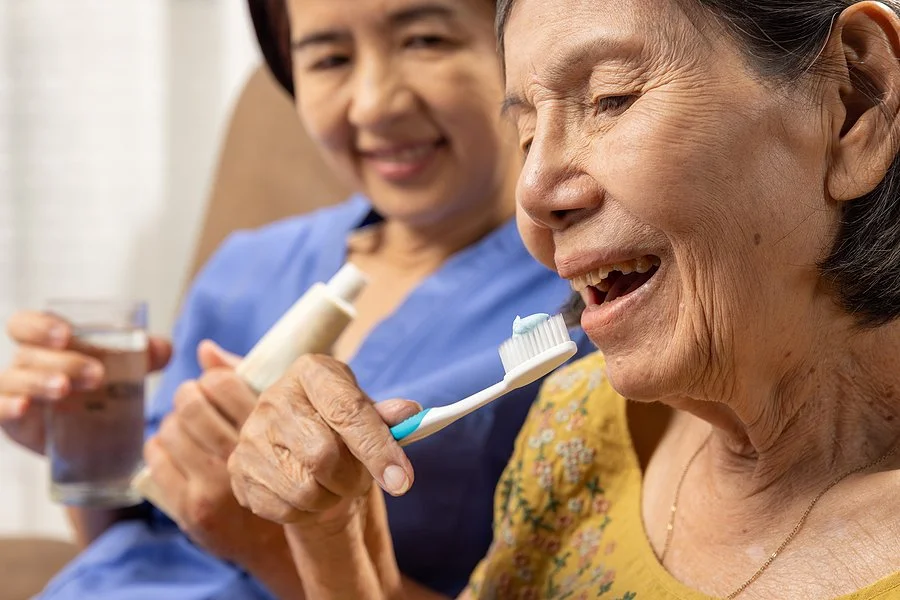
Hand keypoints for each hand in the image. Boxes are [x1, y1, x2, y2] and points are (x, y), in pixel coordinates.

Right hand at [0, 310, 170, 453]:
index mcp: (48, 343)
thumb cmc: (106, 388)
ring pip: (13, 379)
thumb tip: (162, 348)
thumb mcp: (127, 369)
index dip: (41, 325)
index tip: (66, 334)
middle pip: (29, 353)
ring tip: (64, 389)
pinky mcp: (13, 421)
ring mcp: (16, 391)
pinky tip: (23, 408)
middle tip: (96, 375)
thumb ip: (147, 354)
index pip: (27, 324)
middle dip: (63, 361)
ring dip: (39, 382)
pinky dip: (7, 407)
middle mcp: (27, 364)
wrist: (97, 436)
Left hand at [143, 340, 285, 566]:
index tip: (217, 386)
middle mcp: (239, 457)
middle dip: (188, 395)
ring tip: (190, 427)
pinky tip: (178, 449)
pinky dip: (161, 447)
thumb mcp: (284, 421)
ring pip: (169, 429)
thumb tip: (204, 349)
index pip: (220, 382)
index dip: (213, 378)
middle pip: (189, 403)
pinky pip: (156, 461)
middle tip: (197, 401)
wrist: (289, 539)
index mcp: (267, 430)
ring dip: (175, 422)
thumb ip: (246, 380)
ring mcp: (212, 487)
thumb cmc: (290, 467)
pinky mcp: (191, 510)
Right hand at [228, 354, 420, 533]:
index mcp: (312, 371)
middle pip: (323, 455)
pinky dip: (308, 512)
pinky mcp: (238, 470)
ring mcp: (250, 435)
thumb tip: (409, 413)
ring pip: (304, 489)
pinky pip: (284, 509)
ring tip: (334, 483)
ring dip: (331, 497)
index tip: (403, 480)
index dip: (378, 448)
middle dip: (353, 478)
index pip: (347, 410)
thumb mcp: (368, 412)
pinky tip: (311, 493)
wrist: (300, 442)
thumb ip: (387, 416)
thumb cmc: (341, 425)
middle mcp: (274, 398)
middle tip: (360, 478)